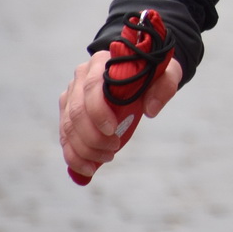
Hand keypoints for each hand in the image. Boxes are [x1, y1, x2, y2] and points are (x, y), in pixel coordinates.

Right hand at [59, 49, 182, 180]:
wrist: (140, 72)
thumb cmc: (153, 73)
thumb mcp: (167, 74)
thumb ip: (164, 87)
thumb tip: (151, 110)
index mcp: (102, 62)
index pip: (92, 86)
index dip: (98, 111)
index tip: (113, 130)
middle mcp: (81, 76)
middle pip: (77, 111)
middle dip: (92, 137)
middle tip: (113, 150)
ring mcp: (71, 94)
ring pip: (68, 127)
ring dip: (84, 149)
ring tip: (106, 158)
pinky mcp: (67, 111)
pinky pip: (65, 136)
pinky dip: (74, 156)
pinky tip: (88, 169)